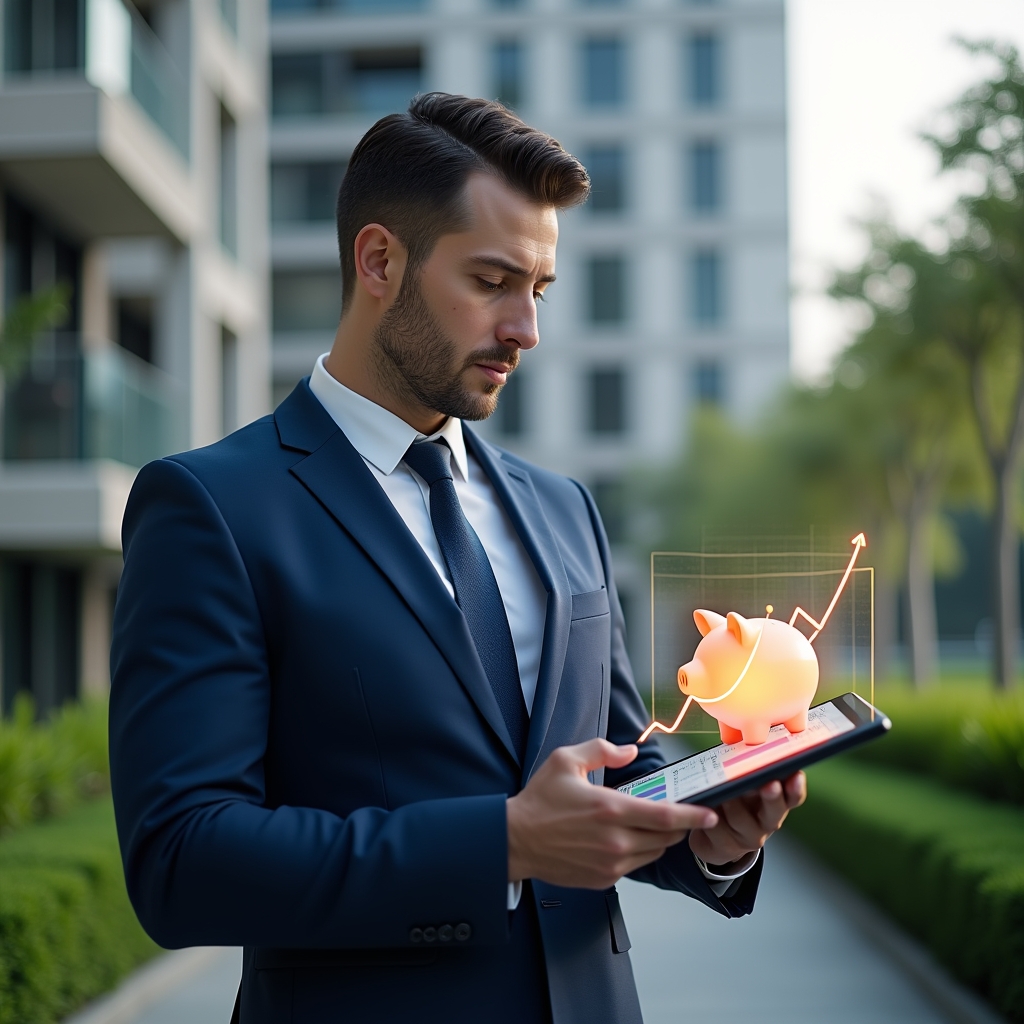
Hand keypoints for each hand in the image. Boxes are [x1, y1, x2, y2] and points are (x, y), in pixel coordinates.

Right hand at [507, 739, 717, 889]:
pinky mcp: (603, 879)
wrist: (516, 840)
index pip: (665, 816)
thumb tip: (630, 751)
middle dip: (678, 826)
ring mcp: (610, 864)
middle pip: (665, 838)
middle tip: (679, 814)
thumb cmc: (540, 800)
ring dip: (659, 840)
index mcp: (610, 809)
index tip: (711, 813)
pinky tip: (624, 839)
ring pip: (653, 854)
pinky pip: (634, 866)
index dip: (692, 816)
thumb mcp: (565, 761)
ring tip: (650, 825)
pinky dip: (638, 852)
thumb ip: (602, 751)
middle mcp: (615, 841)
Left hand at [687, 771, 806, 868]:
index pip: (793, 797)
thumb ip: (748, 770)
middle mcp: (767, 822)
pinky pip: (718, 830)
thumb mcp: (744, 786)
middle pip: (775, 812)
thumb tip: (746, 743)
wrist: (714, 836)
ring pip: (742, 821)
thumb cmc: (732, 800)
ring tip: (726, 794)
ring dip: (734, 806)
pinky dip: (711, 817)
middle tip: (770, 785)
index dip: (796, 788)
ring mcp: (748, 836)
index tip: (796, 775)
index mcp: (775, 803)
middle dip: (772, 797)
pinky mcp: (727, 846)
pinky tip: (706, 808)